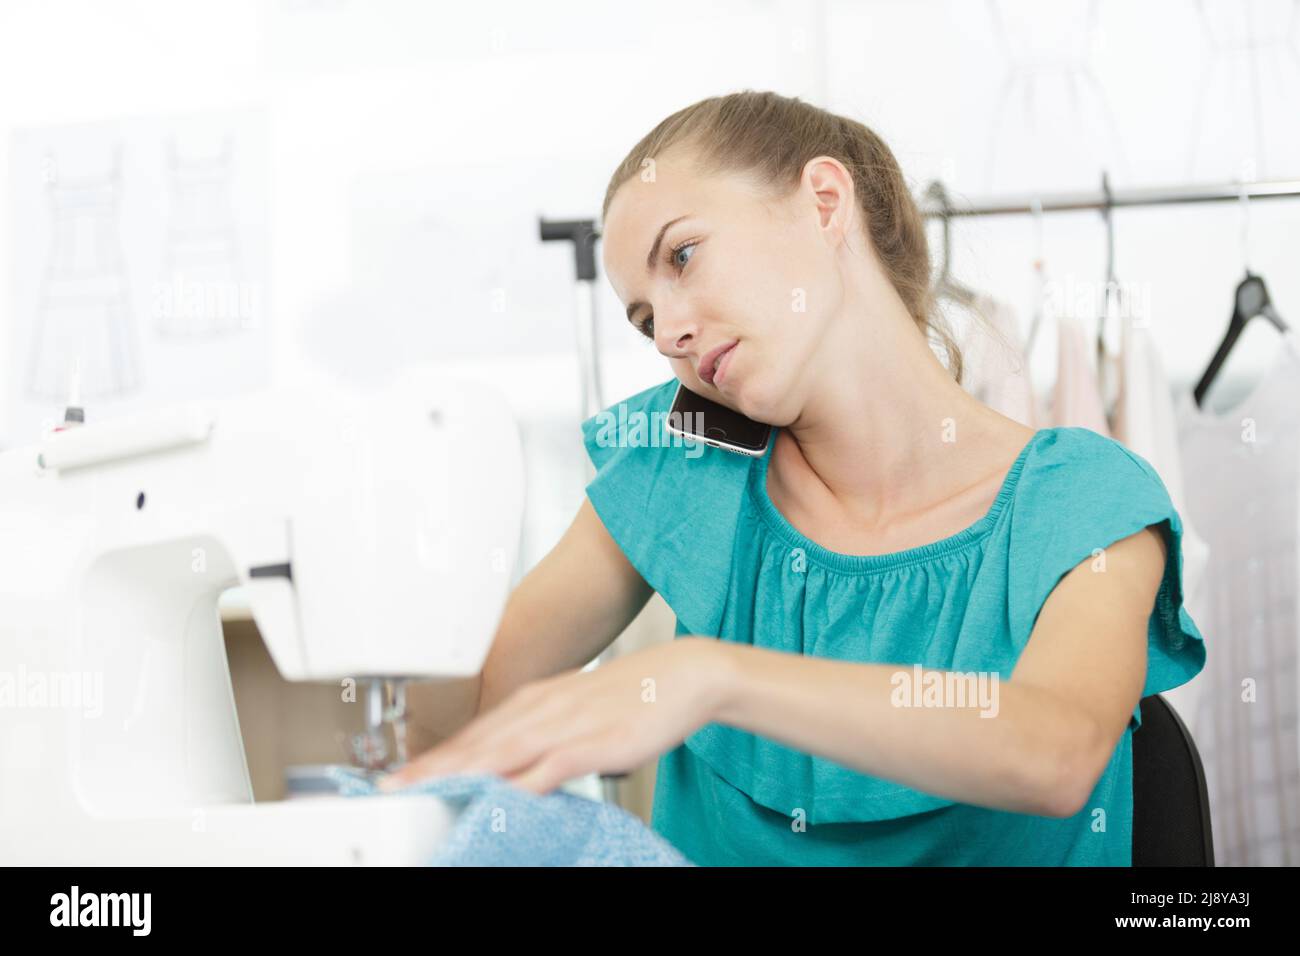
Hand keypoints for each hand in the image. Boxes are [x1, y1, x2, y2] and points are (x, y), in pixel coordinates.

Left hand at [377, 637, 729, 794]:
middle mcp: (542, 709)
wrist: (683, 675)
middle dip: (433, 766)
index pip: (475, 733)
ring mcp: (565, 726)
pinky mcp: (593, 743)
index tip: (402, 774)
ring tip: (424, 790)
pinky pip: (547, 767)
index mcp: (536, 701)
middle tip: (393, 786)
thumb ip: (545, 737)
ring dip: (459, 773)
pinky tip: (498, 796)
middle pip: (477, 743)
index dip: (436, 756)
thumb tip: (518, 766)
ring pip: (500, 753)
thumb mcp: (578, 711)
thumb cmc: (634, 696)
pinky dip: (519, 783)